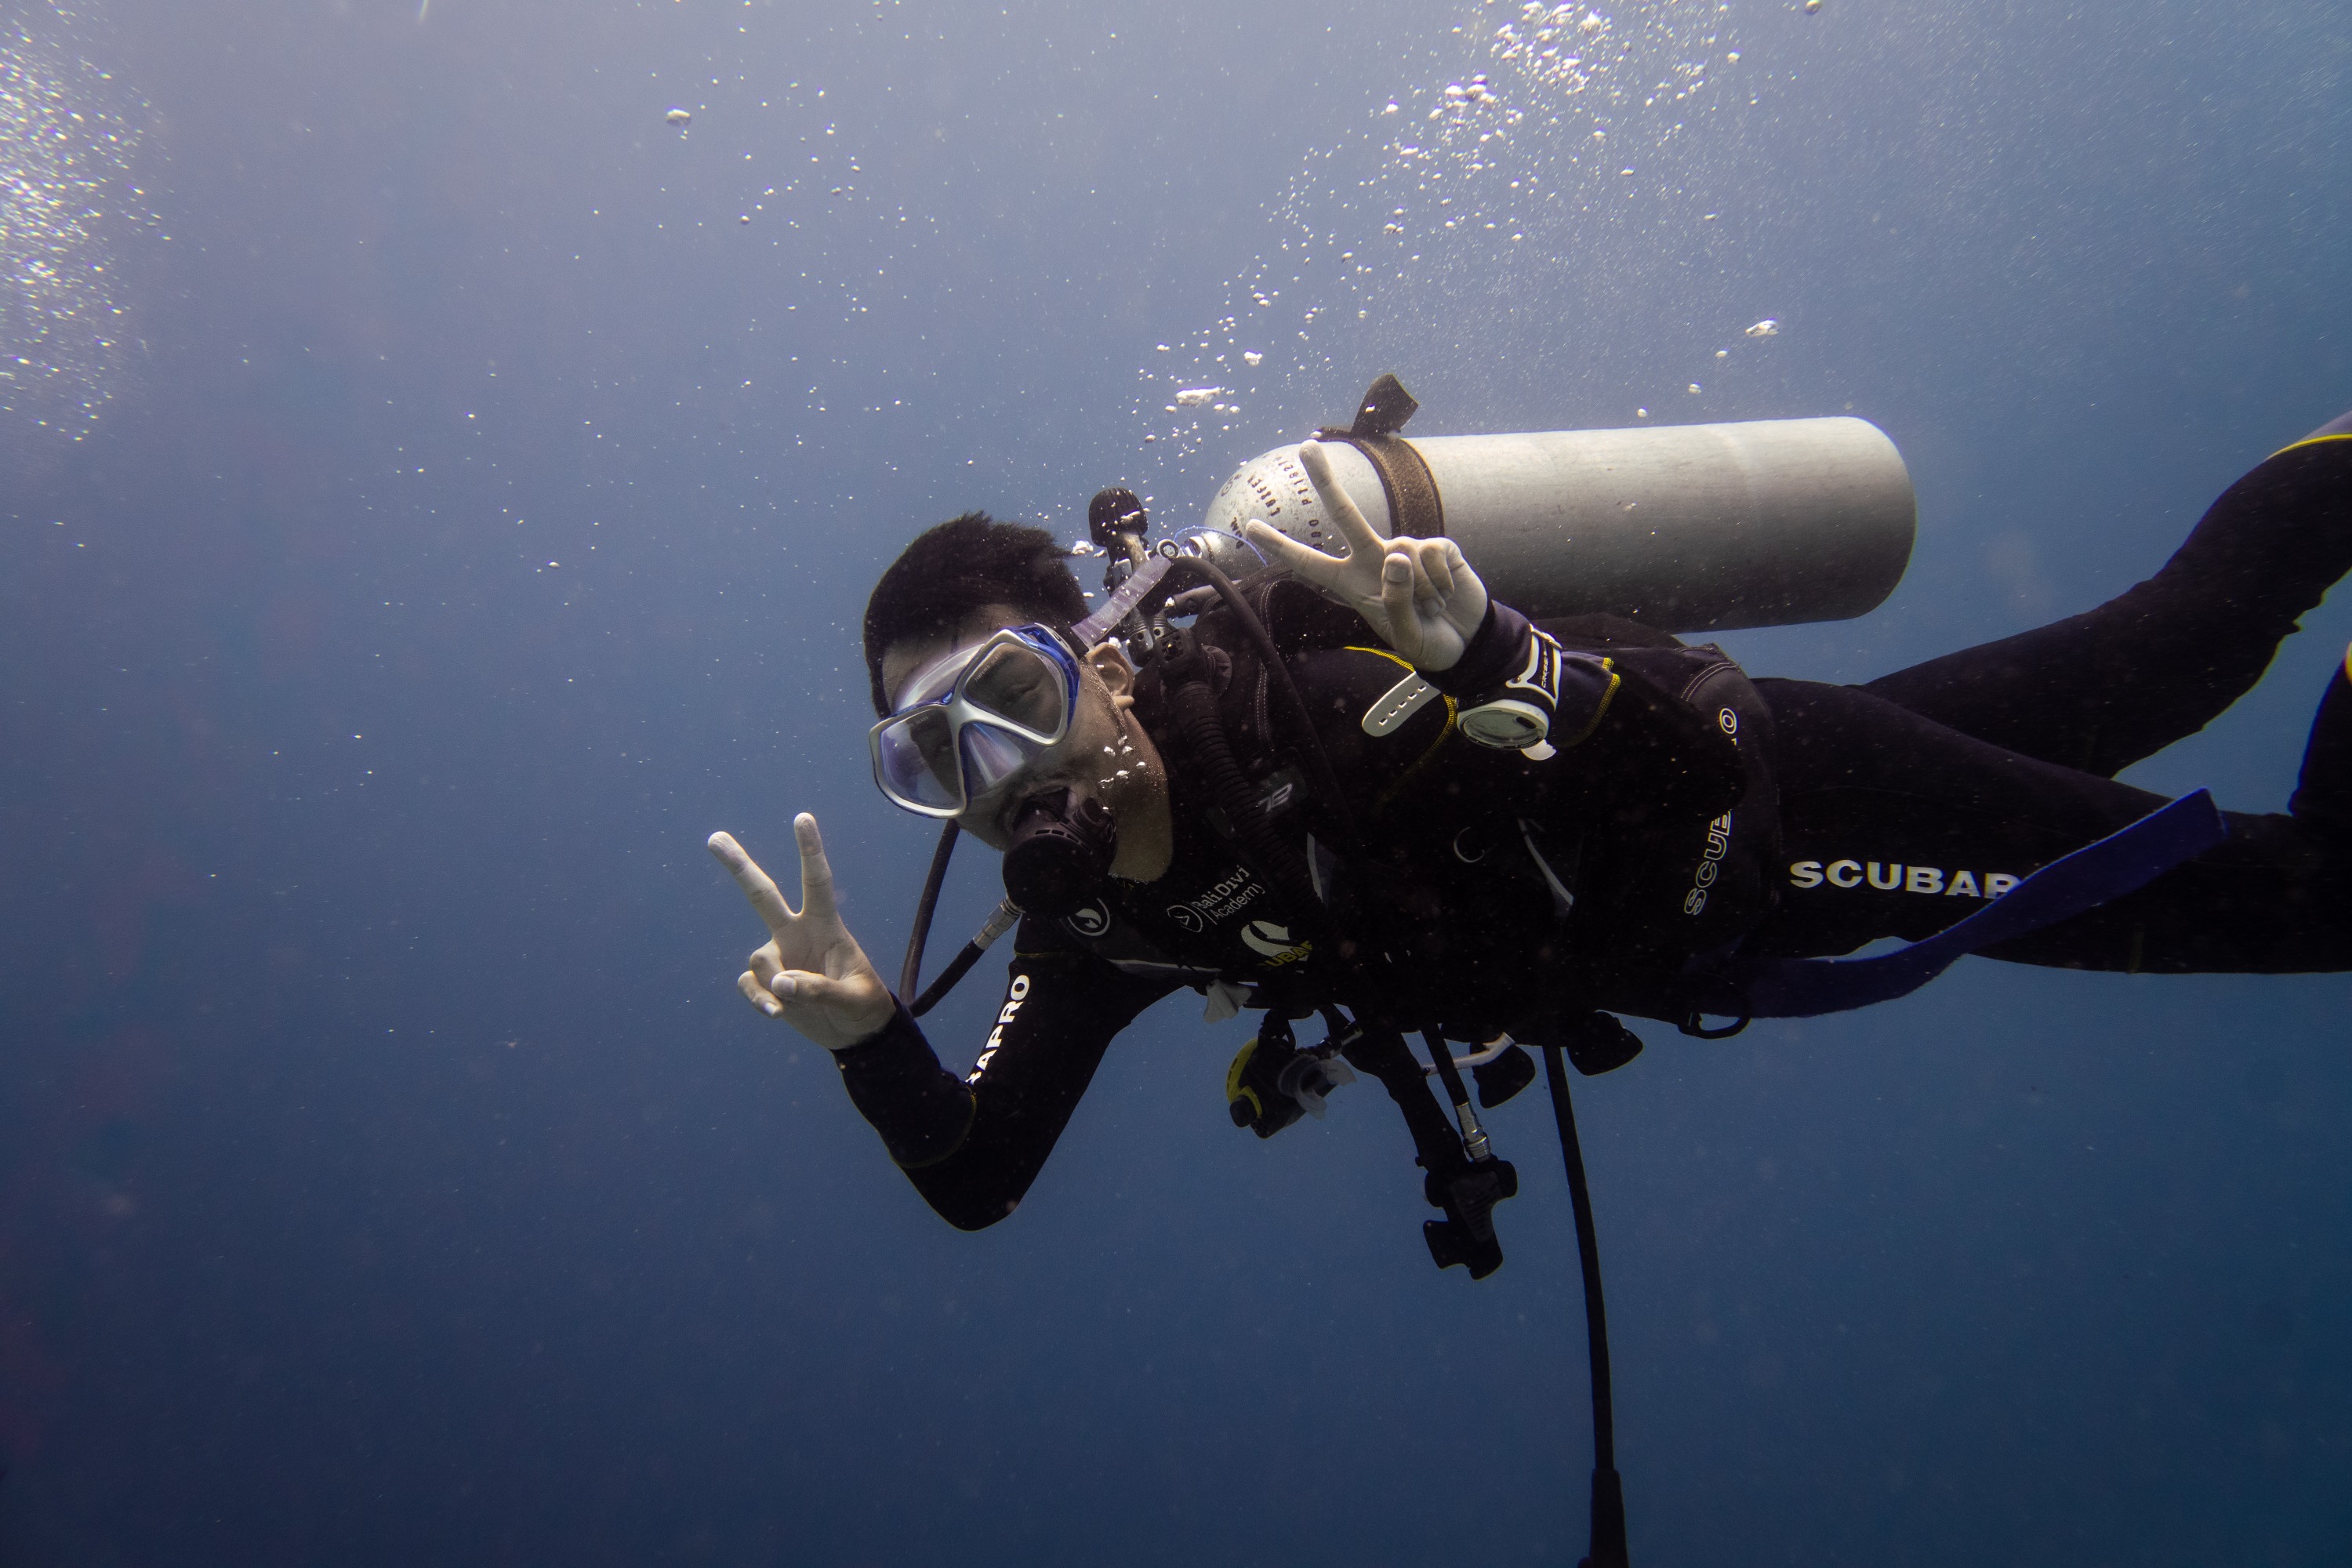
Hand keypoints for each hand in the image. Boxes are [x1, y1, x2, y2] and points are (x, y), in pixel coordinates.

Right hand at [707, 814, 895, 1049]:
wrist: (855, 1032)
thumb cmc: (863, 1005)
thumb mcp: (854, 997)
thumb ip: (820, 989)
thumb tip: (780, 984)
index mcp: (825, 925)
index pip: (817, 881)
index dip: (810, 850)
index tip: (802, 818)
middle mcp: (796, 933)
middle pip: (762, 894)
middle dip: (739, 867)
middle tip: (714, 838)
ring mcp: (779, 957)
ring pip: (759, 958)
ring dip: (774, 983)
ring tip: (795, 1002)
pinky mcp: (766, 984)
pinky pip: (750, 985)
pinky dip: (760, 1000)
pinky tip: (777, 1013)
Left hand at [1241, 439, 1489, 671]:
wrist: (1468, 642)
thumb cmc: (1428, 642)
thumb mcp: (1406, 636)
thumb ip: (1396, 602)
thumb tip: (1397, 554)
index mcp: (1353, 584)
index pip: (1310, 564)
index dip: (1281, 547)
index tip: (1251, 526)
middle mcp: (1374, 559)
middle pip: (1345, 514)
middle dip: (1326, 479)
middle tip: (1307, 446)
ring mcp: (1406, 548)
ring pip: (1406, 556)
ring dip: (1424, 592)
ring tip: (1432, 608)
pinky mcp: (1437, 546)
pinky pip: (1432, 554)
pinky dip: (1441, 581)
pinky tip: (1446, 593)